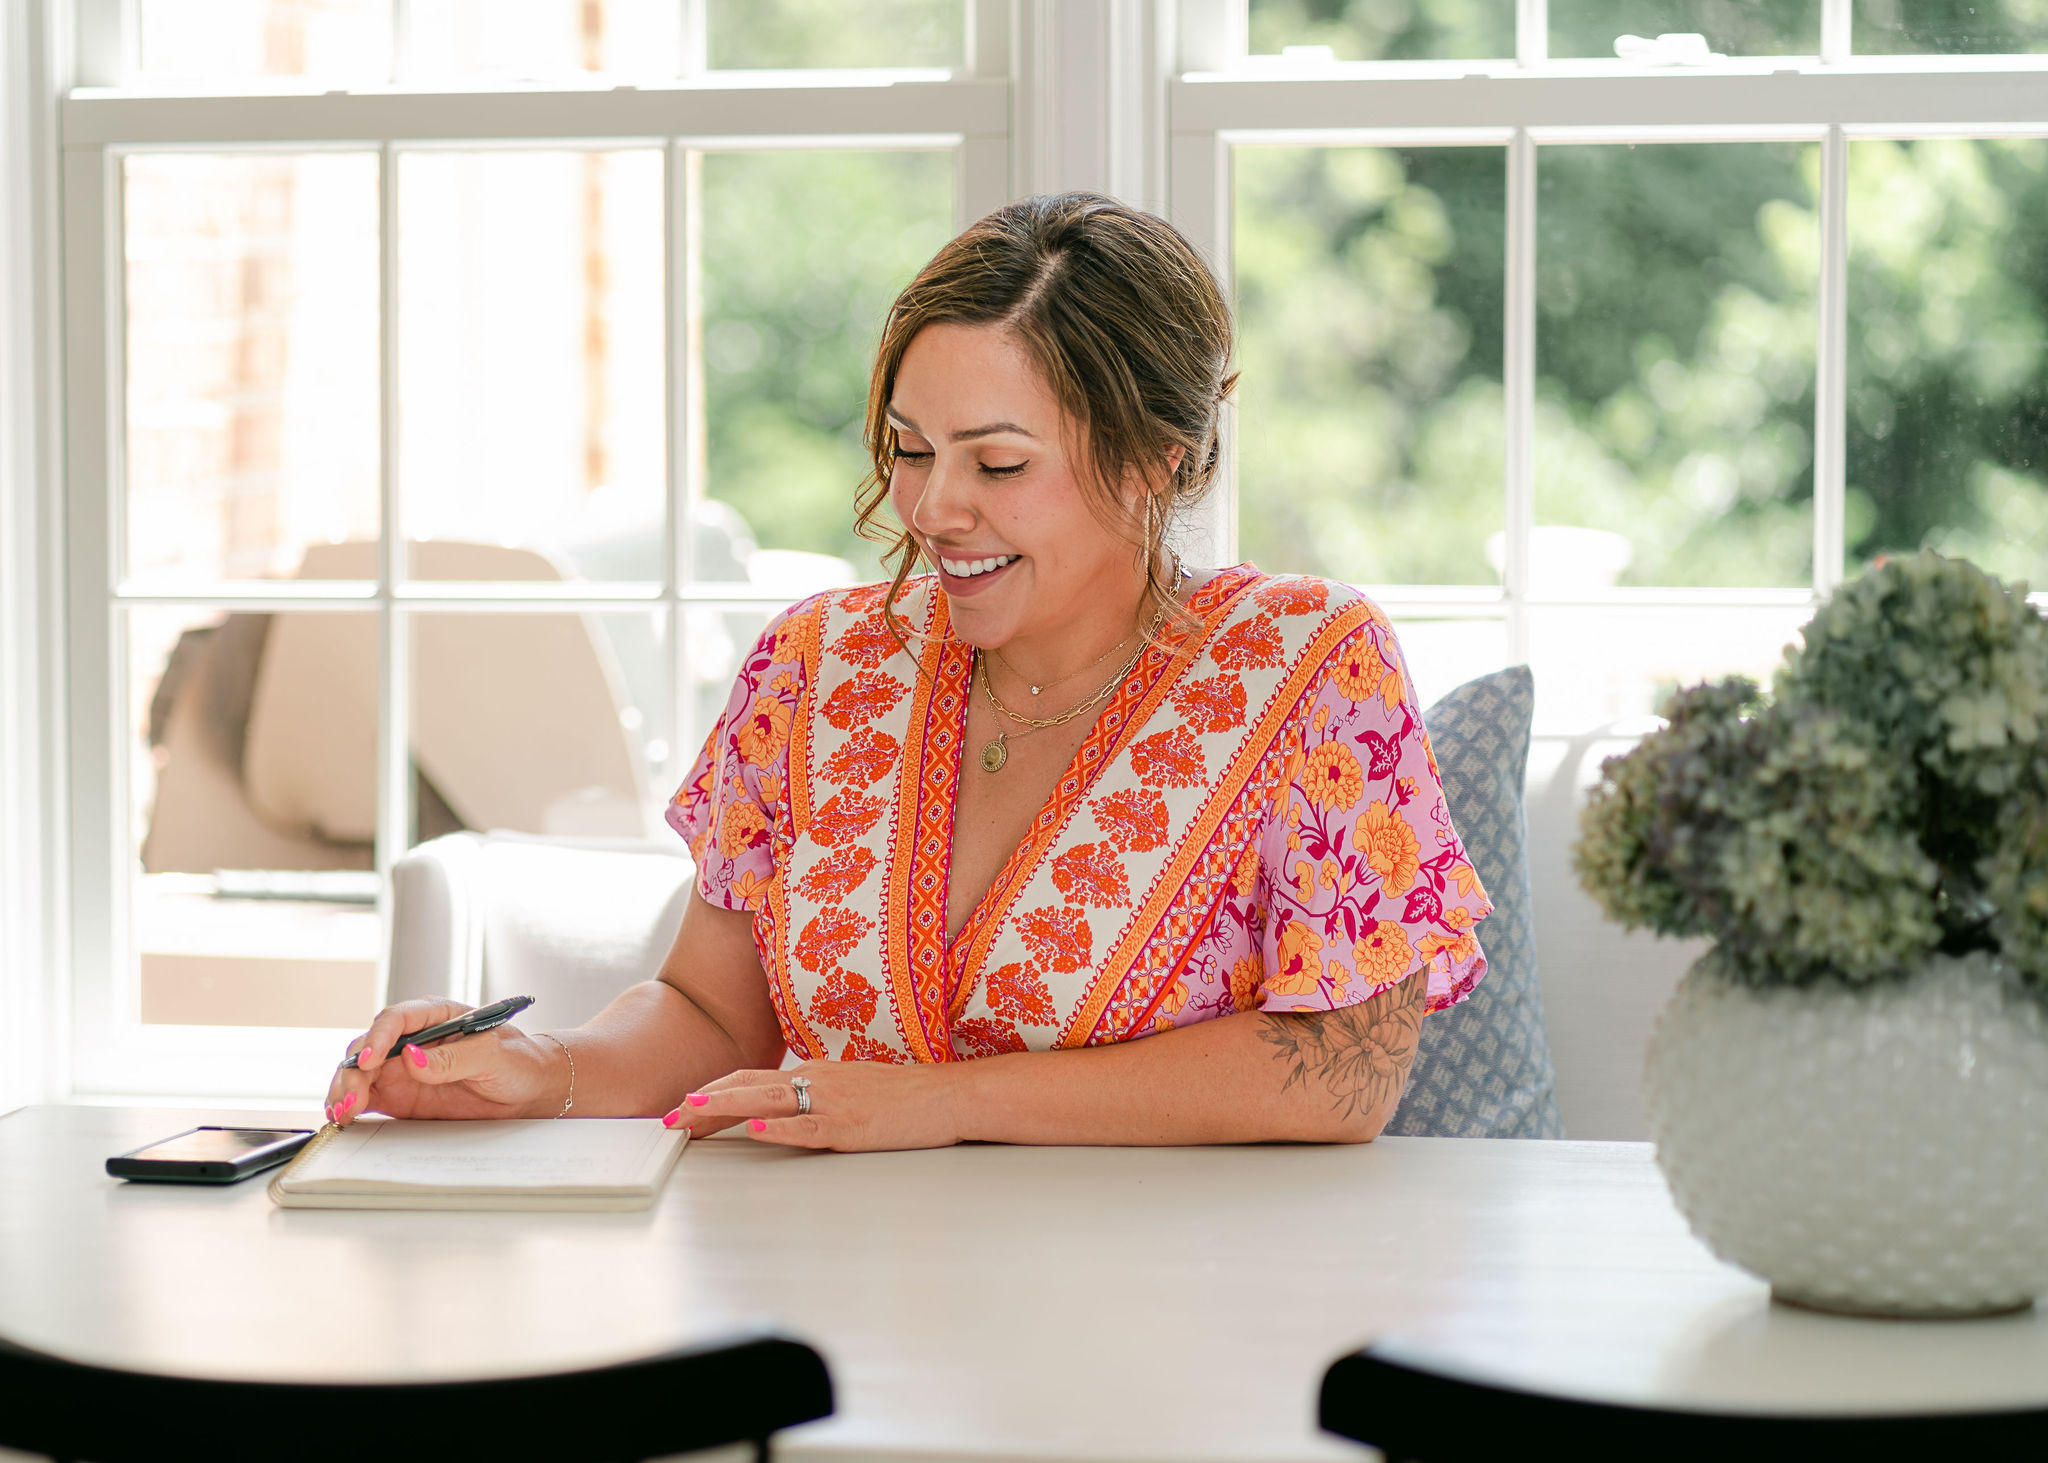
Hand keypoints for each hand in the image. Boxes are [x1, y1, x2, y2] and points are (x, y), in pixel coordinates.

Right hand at [323, 999, 568, 1124]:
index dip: (379, 1038)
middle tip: (351, 1098)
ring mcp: (402, 1067)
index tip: (370, 1059)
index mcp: (436, 1016)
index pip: (397, 1019)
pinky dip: (350, 1105)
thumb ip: (453, 1058)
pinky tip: (343, 1118)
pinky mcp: (399, 1094)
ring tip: (342, 1112)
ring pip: (360, 1072)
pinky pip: (367, 1096)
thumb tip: (412, 1058)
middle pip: (369, 1047)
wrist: (529, 1090)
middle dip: (355, 1070)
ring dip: (345, 1089)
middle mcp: (412, 1039)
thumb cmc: (518, 1061)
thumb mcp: (493, 1056)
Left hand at [668, 1060, 964, 1151]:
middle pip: (747, 1085)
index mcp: (815, 1073)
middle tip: (668, 1116)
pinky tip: (755, 1127)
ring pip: (767, 1100)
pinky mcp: (851, 1125)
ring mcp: (832, 1101)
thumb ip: (818, 1095)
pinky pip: (807, 1125)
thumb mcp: (852, 1088)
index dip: (714, 1092)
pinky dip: (778, 1126)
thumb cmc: (905, 1096)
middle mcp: (817, 1080)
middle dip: (703, 1101)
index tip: (684, 1106)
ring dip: (723, 1107)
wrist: (947, 1095)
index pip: (751, 1079)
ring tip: (690, 1115)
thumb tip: (786, 1109)